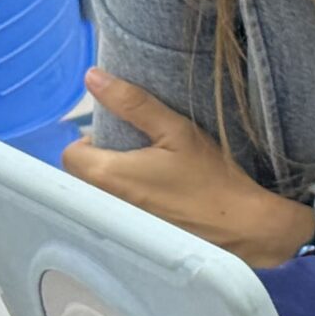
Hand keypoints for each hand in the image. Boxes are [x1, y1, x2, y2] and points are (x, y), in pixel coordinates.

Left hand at [62, 70, 314, 267]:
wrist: (243, 227)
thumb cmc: (211, 178)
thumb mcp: (176, 130)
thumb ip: (131, 103)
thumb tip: (92, 76)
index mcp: (108, 176)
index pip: (70, 154)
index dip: (90, 141)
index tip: (120, 136)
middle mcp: (104, 206)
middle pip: (83, 177)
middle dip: (102, 160)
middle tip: (140, 151)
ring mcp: (120, 226)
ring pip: (100, 196)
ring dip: (116, 182)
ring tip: (152, 172)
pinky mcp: (136, 239)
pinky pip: (118, 214)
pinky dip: (131, 202)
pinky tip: (162, 196)